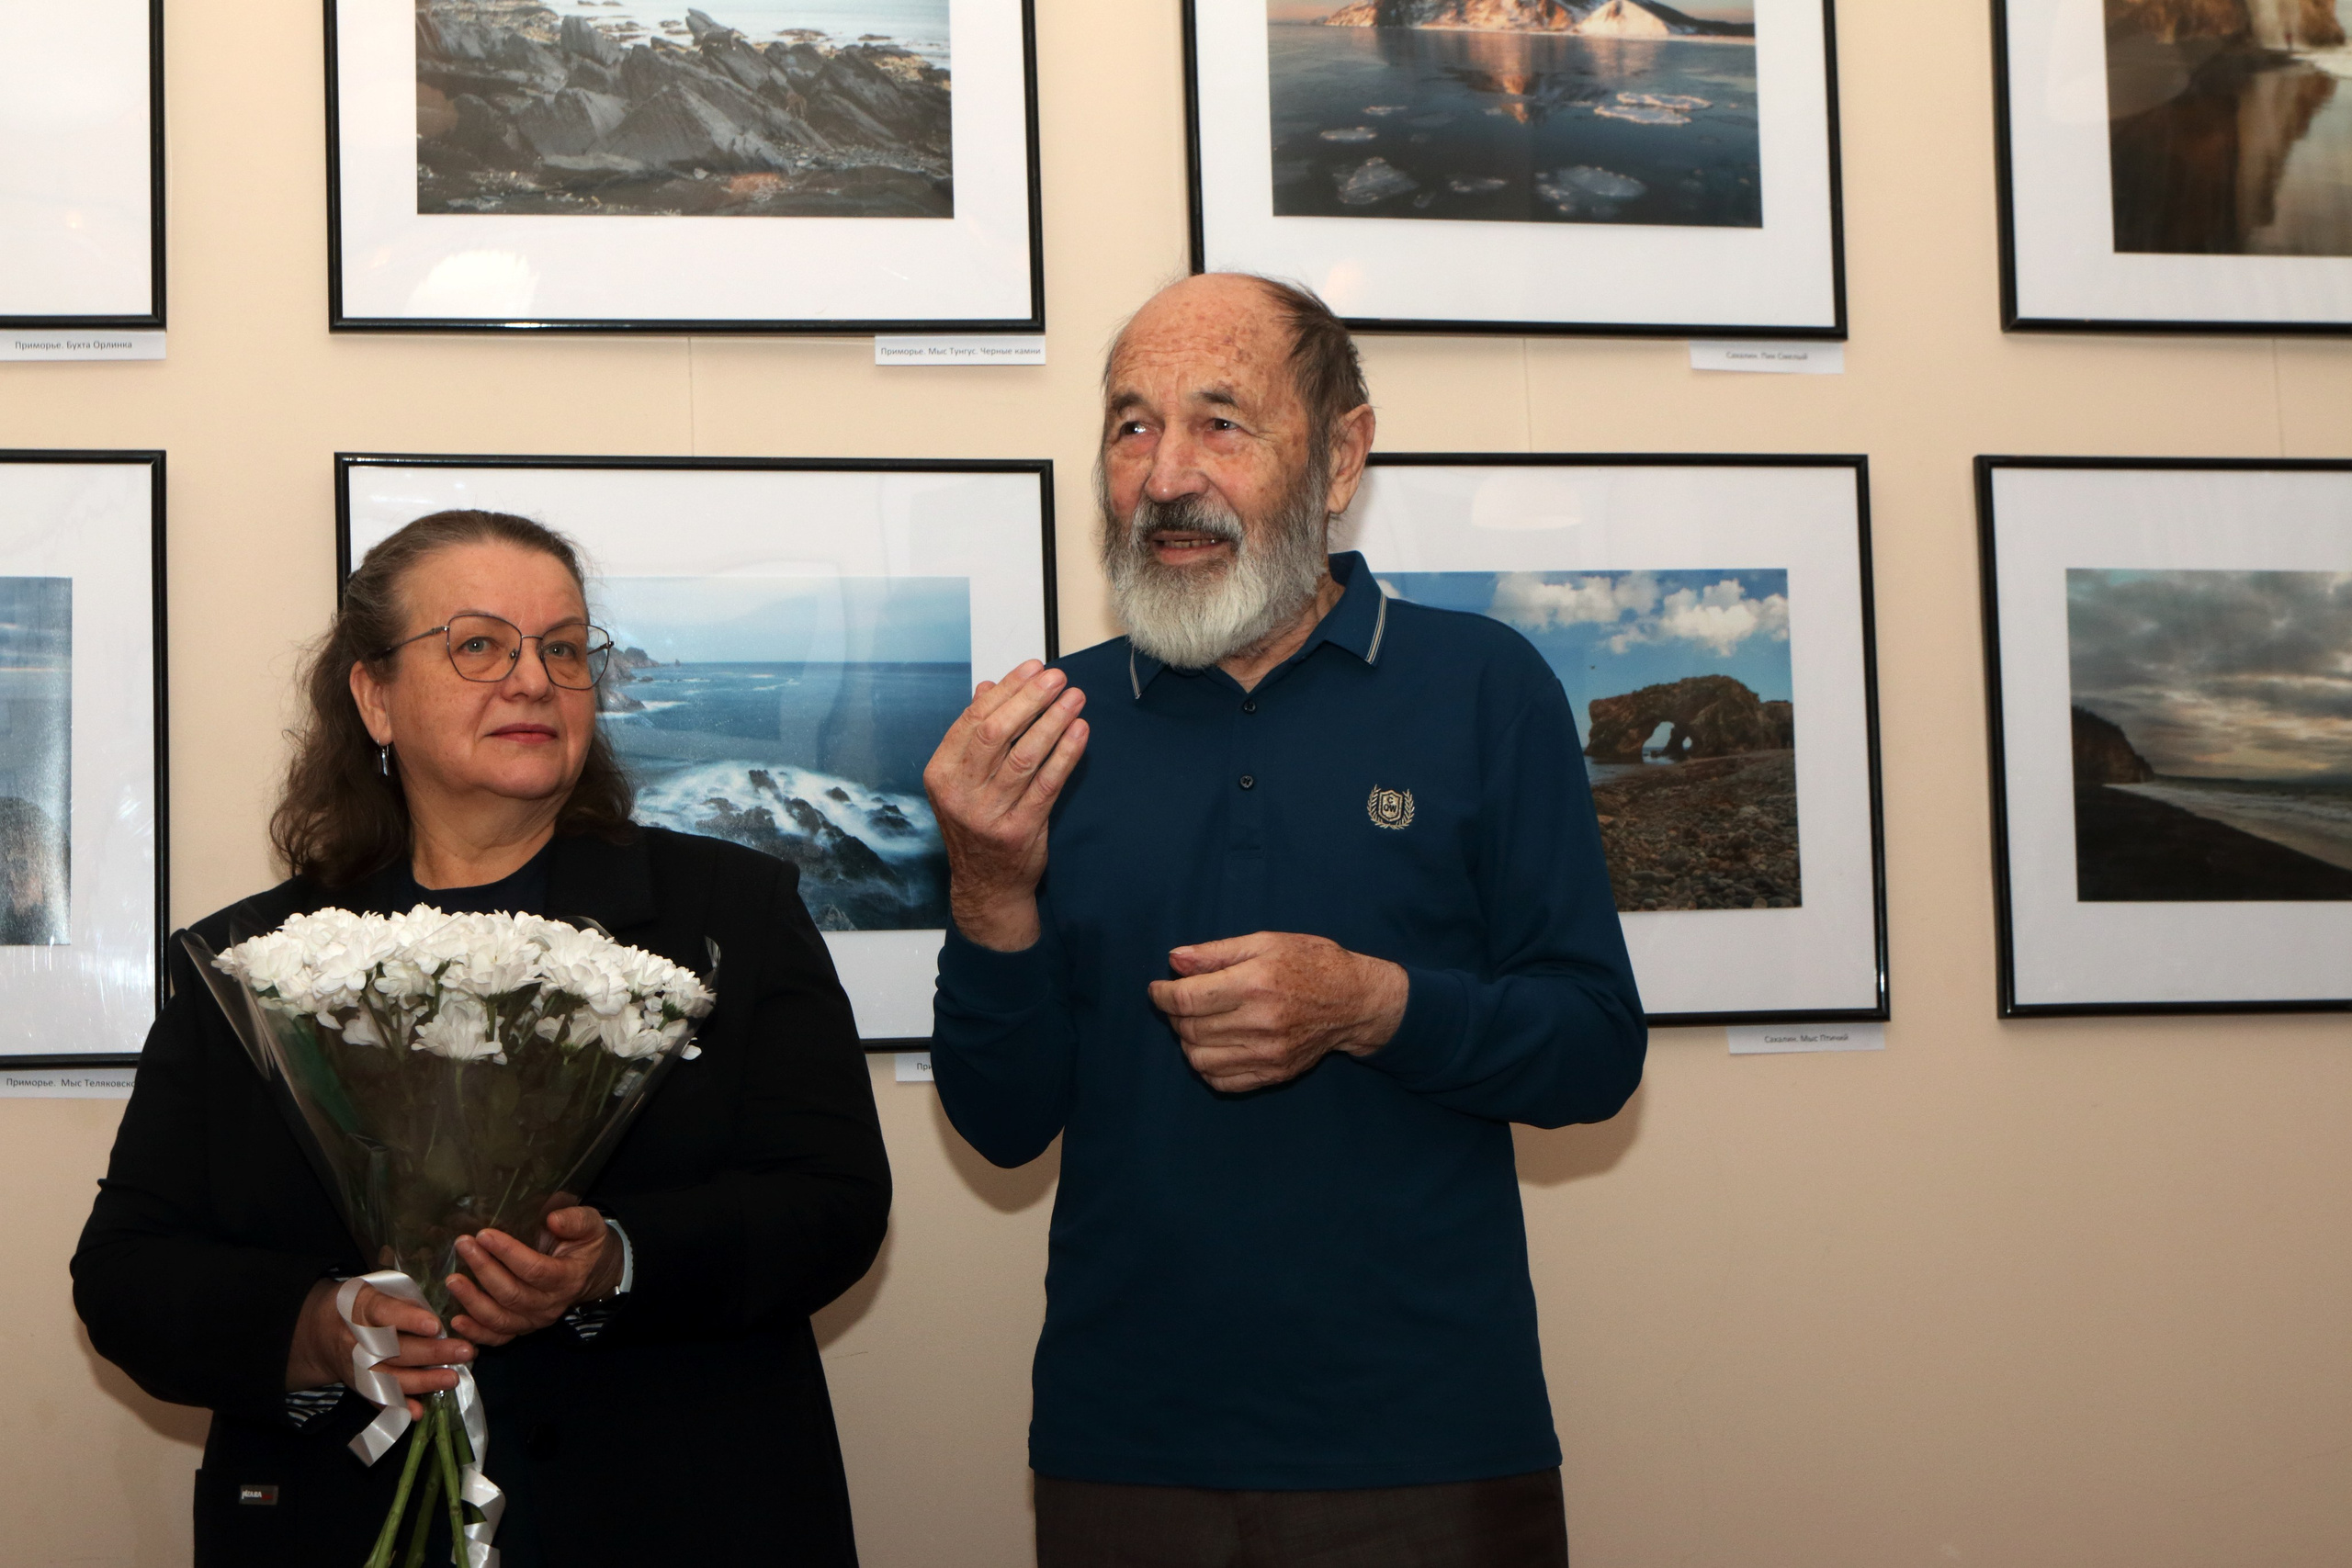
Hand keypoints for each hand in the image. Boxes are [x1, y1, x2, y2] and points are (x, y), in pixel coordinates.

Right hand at [285, 1277, 471, 1420]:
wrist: (321, 1331)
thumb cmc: (364, 1305)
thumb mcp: (377, 1290)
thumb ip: (404, 1300)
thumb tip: (440, 1317)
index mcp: (360, 1306)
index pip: (384, 1311)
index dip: (409, 1319)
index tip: (436, 1326)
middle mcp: (354, 1338)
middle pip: (393, 1348)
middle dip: (431, 1352)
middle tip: (465, 1351)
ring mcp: (354, 1366)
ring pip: (388, 1377)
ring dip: (422, 1381)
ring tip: (452, 1378)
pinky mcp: (356, 1385)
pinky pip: (377, 1398)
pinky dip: (397, 1407)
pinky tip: (418, 1411)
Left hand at [445, 1206, 620, 1346]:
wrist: (592, 1274)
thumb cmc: (586, 1245)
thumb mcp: (590, 1226)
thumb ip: (575, 1221)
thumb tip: (553, 1220)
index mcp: (568, 1278)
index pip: (535, 1270)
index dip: (508, 1253)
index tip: (484, 1234)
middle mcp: (550, 1305)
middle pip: (512, 1294)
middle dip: (484, 1270)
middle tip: (463, 1246)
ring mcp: (534, 1321)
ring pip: (500, 1318)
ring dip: (473, 1301)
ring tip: (452, 1280)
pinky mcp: (521, 1328)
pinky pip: (497, 1337)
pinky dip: (476, 1332)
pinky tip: (456, 1321)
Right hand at [922, 659, 1089, 951]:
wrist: (987, 886)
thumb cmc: (977, 825)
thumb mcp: (962, 781)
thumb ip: (974, 735)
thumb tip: (987, 688)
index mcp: (941, 772)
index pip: (973, 719)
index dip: (1006, 689)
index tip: (1033, 668)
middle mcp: (960, 792)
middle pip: (996, 733)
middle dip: (1030, 699)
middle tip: (1057, 678)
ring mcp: (988, 813)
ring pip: (1024, 755)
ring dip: (1053, 721)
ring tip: (1074, 698)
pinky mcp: (1019, 829)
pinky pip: (1047, 783)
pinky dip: (1065, 754)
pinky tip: (1080, 732)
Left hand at [1147, 932, 1409, 1093]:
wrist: (1356, 1001)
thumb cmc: (1311, 962)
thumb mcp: (1266, 942)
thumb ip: (1216, 952)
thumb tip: (1174, 961)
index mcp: (1256, 983)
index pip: (1188, 1000)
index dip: (1162, 995)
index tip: (1158, 989)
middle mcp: (1261, 1022)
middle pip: (1189, 1029)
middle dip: (1173, 1015)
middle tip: (1180, 1001)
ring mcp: (1268, 1053)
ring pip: (1199, 1059)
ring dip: (1187, 1041)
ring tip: (1197, 1023)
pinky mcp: (1274, 1073)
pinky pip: (1222, 1081)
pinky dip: (1206, 1065)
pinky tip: (1214, 1045)